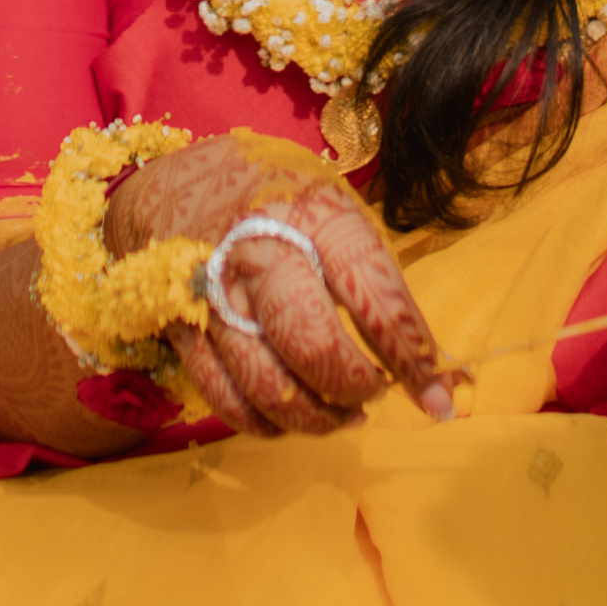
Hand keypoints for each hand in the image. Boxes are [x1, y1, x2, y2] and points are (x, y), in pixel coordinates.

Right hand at [109, 130, 457, 438]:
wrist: (170, 183)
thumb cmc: (273, 197)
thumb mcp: (330, 204)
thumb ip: (371, 270)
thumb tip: (429, 356)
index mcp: (310, 214)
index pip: (369, 288)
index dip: (407, 348)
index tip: (436, 393)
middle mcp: (258, 252)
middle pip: (311, 343)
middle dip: (354, 385)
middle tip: (375, 391)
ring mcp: (215, 295)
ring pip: (268, 384)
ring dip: (316, 416)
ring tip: (344, 413)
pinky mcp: (185, 330)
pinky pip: (227, 397)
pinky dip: (266, 422)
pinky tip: (292, 415)